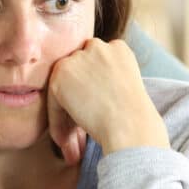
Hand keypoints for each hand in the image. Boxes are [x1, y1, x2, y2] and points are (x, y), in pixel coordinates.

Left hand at [46, 38, 168, 161]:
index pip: (96, 66)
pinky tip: (64, 142)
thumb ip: (106, 82)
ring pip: (63, 87)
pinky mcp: (61, 73)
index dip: (92, 91)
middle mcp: (97, 47)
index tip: (93, 114)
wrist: (129, 124)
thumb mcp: (126, 89)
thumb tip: (86, 94)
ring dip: (65, 112)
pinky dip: (56, 122)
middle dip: (77, 99)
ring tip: (70, 141)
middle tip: (78, 132)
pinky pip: (53, 101)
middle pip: (78, 73)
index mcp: (119, 49)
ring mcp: (78, 58)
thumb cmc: (134, 117)